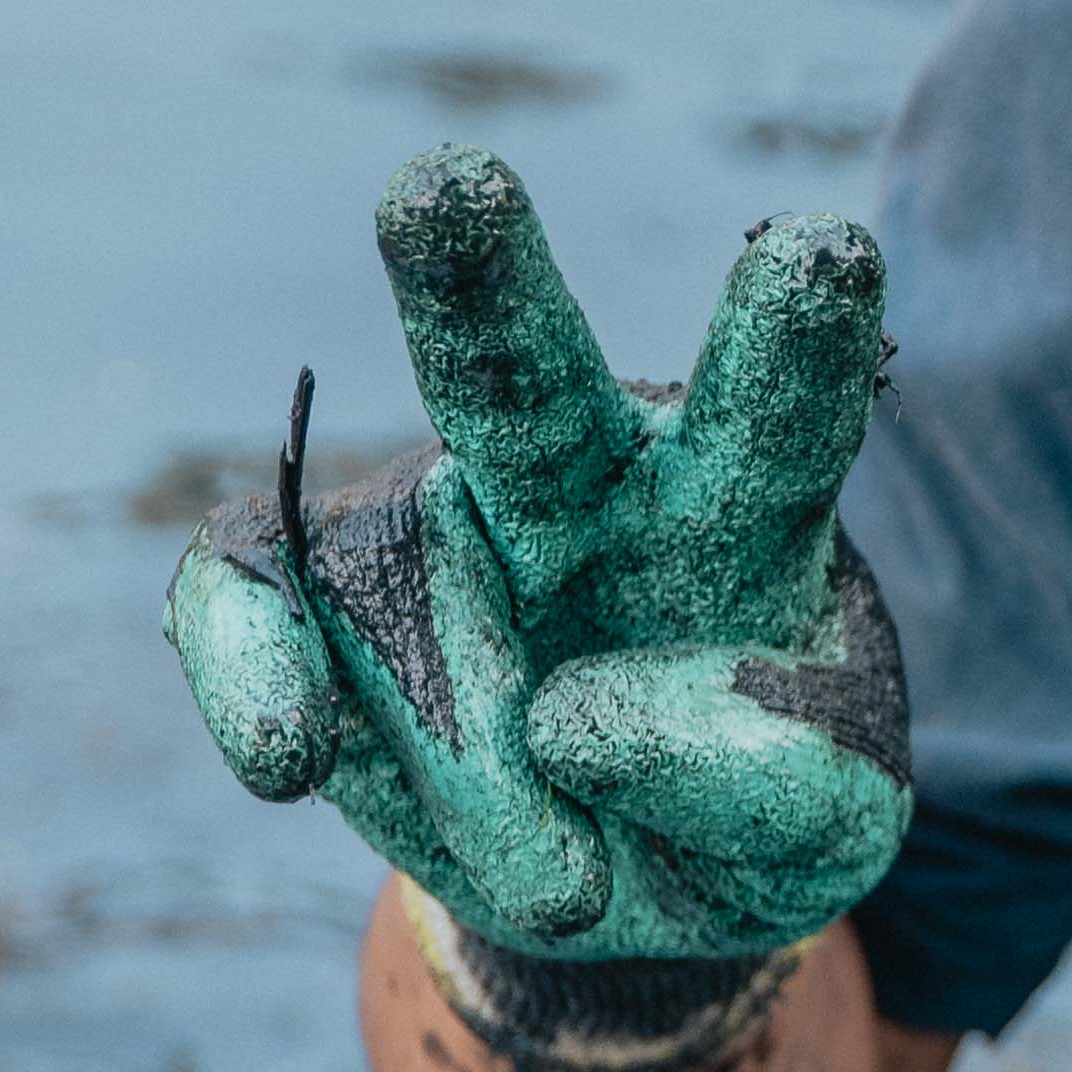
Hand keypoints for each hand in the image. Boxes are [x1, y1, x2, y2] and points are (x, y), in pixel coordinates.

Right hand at [169, 148, 909, 968]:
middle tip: (445, 187)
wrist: (614, 884)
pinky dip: (257, 678)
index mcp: (734, 507)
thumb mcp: (825, 834)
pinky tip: (288, 757)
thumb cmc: (745, 810)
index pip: (775, 422)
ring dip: (476, 774)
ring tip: (574, 880)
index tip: (821, 252)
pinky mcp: (311, 596)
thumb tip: (579, 722)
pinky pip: (246, 603)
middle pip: (526, 379)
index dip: (793, 344)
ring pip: (400, 606)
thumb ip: (773, 780)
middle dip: (480, 285)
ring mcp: (430, 529)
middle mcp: (576, 482)